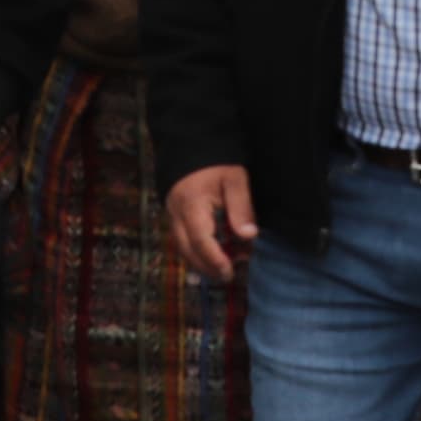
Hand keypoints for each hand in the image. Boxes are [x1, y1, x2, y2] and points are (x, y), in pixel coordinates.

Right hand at [168, 162, 259, 279]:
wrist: (194, 145)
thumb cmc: (218, 162)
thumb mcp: (235, 179)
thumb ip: (241, 207)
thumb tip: (249, 236)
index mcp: (191, 204)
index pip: (200, 240)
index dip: (214, 259)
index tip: (230, 270)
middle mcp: (176, 214)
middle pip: (187, 250)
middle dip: (207, 267)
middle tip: (228, 276)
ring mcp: (172, 215)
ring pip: (182, 248)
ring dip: (201, 262)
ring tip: (223, 269)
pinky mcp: (174, 216)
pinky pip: (182, 241)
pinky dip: (196, 252)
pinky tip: (213, 255)